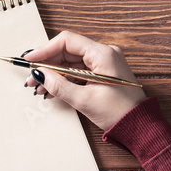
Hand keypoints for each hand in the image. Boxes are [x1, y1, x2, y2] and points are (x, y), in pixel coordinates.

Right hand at [24, 31, 146, 131]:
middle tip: (31, 78)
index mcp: (103, 54)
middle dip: (47, 65)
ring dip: (54, 74)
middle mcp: (104, 54)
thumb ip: (59, 85)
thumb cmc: (119, 114)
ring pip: (71, 62)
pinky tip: (51, 90)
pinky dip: (65, 80)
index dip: (45, 49)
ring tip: (38, 88)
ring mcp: (104, 64)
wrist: (141, 128)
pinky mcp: (103, 74)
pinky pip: (79, 71)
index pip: (67, 41)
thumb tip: (39, 75)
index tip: (29, 60)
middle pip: (67, 51)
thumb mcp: (85, 100)